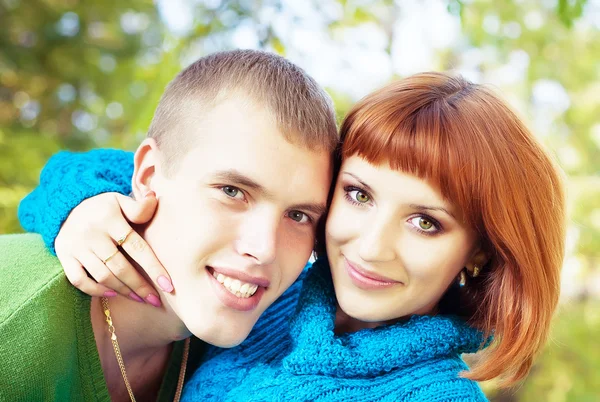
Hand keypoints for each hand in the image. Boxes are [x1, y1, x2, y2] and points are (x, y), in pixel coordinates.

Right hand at [55, 192, 172, 306]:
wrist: (67, 205)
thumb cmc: (103, 207)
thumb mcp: (120, 200)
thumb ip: (139, 206)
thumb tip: (155, 199)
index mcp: (110, 219)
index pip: (137, 247)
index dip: (153, 268)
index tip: (168, 286)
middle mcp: (92, 234)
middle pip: (120, 267)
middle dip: (140, 286)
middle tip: (155, 300)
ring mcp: (76, 246)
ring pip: (102, 276)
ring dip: (123, 290)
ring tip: (140, 298)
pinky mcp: (64, 256)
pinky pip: (78, 280)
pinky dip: (95, 290)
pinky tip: (113, 293)